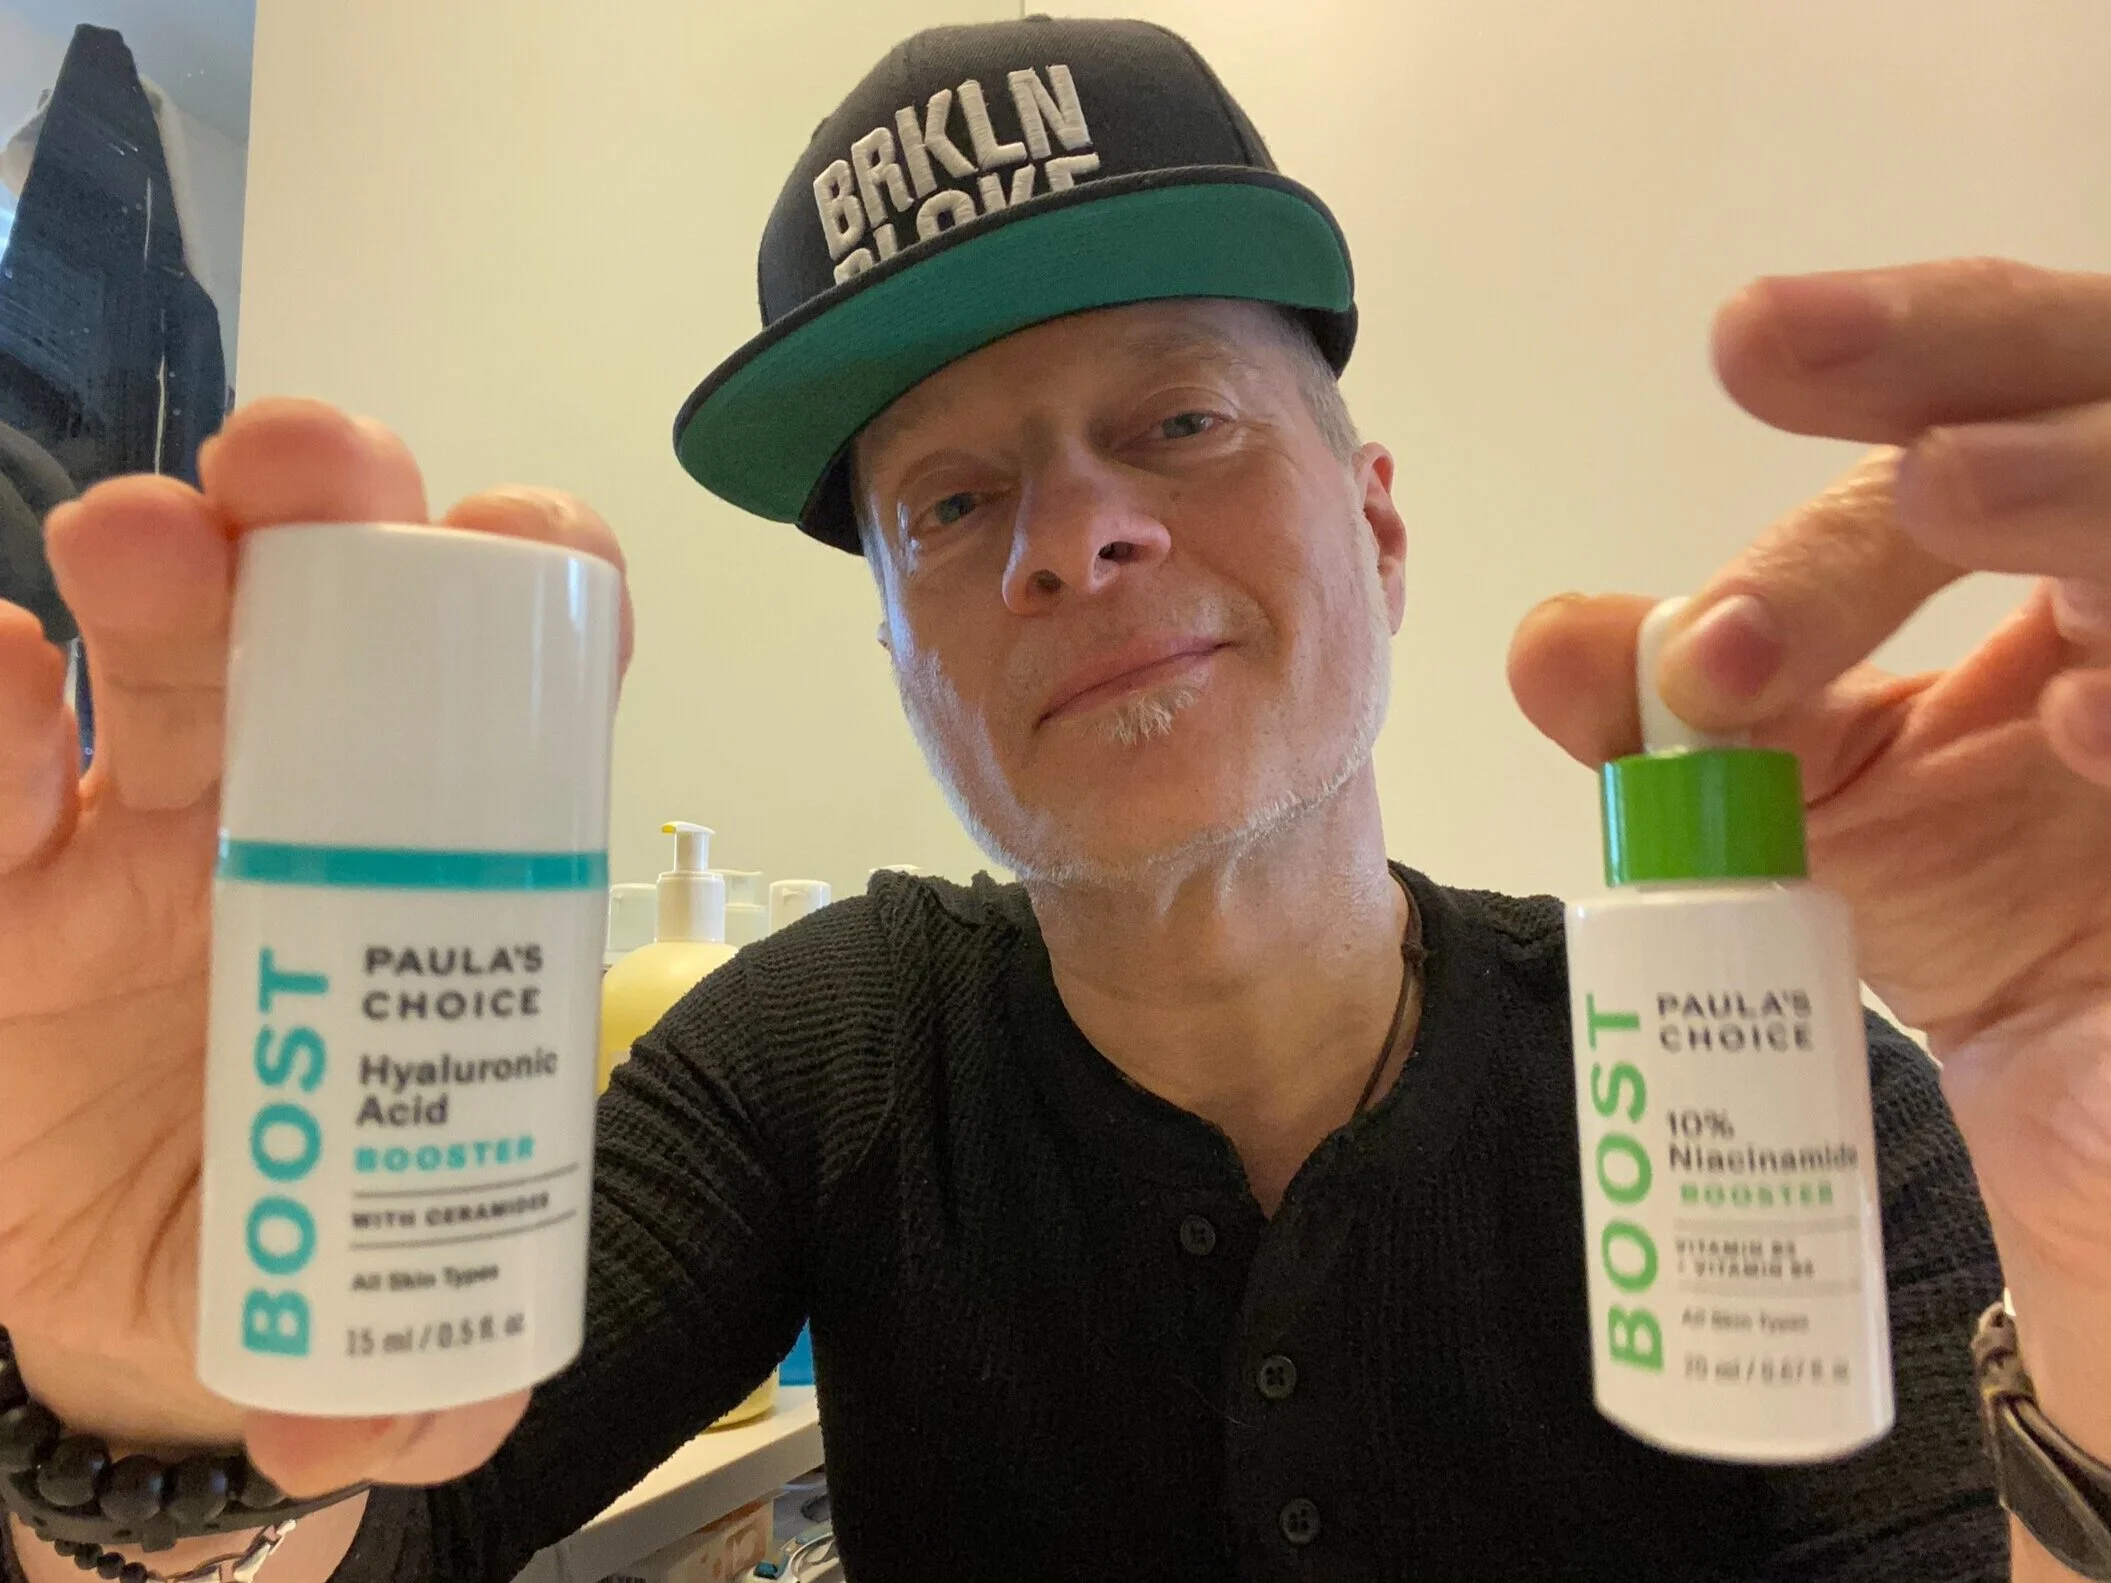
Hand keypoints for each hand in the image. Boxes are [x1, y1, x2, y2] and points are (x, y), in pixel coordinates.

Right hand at [0, 397, 632, 1493]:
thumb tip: (410, 1420)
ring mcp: (136, 843)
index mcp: (430, 872)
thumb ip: (433, 1375)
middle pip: (321, 628)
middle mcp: (296, 817)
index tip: (527, 547)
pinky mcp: (0, 901)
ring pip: (155, 665)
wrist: (152, 1313)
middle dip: (327, 525)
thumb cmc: (314, 1247)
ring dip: (157, 577)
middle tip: (313, 476)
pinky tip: (4, 679)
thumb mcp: (396, 1321)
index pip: (501, 708)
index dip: (529, 607)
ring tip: (147, 542)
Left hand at [1508, 257, 2110, 1445]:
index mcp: (2057, 532)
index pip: (1984, 391)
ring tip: (1936, 491)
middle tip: (1809, 363)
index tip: (1749, 336)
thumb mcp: (1810, 809)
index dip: (1889, 345)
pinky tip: (2074, 724)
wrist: (2102, 1077)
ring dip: (2069, 486)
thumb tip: (1545, 643)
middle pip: (2103, 379)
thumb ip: (1686, 724)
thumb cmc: (1981, 905)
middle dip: (1966, 349)